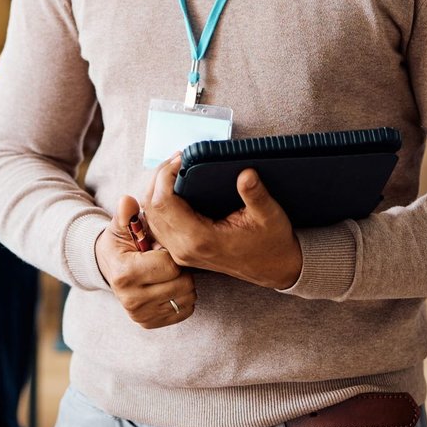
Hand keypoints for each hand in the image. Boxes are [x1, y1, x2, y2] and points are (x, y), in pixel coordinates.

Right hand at [93, 195, 196, 328]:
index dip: (171, 252)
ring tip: (167, 271)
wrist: (109, 267)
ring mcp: (140, 315)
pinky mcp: (148, 323)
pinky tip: (169, 285)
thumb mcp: (121, 225)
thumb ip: (126, 214)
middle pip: (182, 284)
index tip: (161, 247)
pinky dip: (182, 297)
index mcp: (125, 274)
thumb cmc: (121, 242)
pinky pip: (185, 311)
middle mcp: (131, 300)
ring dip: (184, 282)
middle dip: (180, 268)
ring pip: (187, 298)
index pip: (170, 265)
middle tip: (167, 259)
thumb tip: (128, 201)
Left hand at [142, 154, 301, 289]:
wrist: (275, 269)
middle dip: (158, 177)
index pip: (164, 202)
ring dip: (157, 189)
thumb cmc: (272, 243)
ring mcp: (181, 252)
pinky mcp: (182, 251)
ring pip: (151, 216)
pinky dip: (159, 203)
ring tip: (175, 169)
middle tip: (177, 158)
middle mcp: (184, 248)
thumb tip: (246, 174)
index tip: (181, 157)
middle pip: (152, 207)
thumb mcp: (270, 215)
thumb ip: (255, 194)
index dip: (165, 175)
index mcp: (201, 239)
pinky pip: (159, 225)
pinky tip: (173, 188)